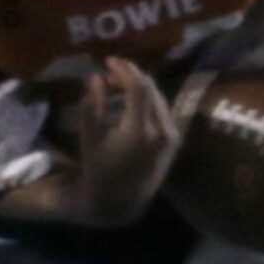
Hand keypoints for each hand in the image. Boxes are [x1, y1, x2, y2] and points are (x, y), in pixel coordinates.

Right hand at [54, 57, 180, 225]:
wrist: (119, 201)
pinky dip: (147, 101)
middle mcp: (162, 132)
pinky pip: (162, 111)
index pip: (138, 88)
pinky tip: (129, 101)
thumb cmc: (99, 169)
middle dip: (130, 76)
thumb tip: (95, 76)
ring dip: (139, 87)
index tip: (109, 61)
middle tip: (109, 72)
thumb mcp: (89, 136)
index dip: (124, 70)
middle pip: (151, 90)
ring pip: (158, 98)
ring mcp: (171, 137)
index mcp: (140, 131)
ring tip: (115, 86)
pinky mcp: (174, 141)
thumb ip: (92, 105)